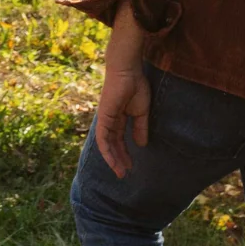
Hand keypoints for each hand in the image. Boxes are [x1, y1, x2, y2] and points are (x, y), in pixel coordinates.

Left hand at [94, 5, 149, 178]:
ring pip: (106, 144)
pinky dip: (107, 150)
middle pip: (112, 145)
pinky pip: (103, 138)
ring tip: (120, 172)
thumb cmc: (135, 86)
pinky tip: (112, 161)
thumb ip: (140, 128)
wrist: (128, 71)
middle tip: (123, 174)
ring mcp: (105, 119)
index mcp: (119, 118)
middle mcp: (110, 120)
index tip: (130, 167)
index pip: (119, 140)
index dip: (124, 153)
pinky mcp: (104, 117)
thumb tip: (141, 145)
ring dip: (112, 159)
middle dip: (118, 160)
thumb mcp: (141, 112)